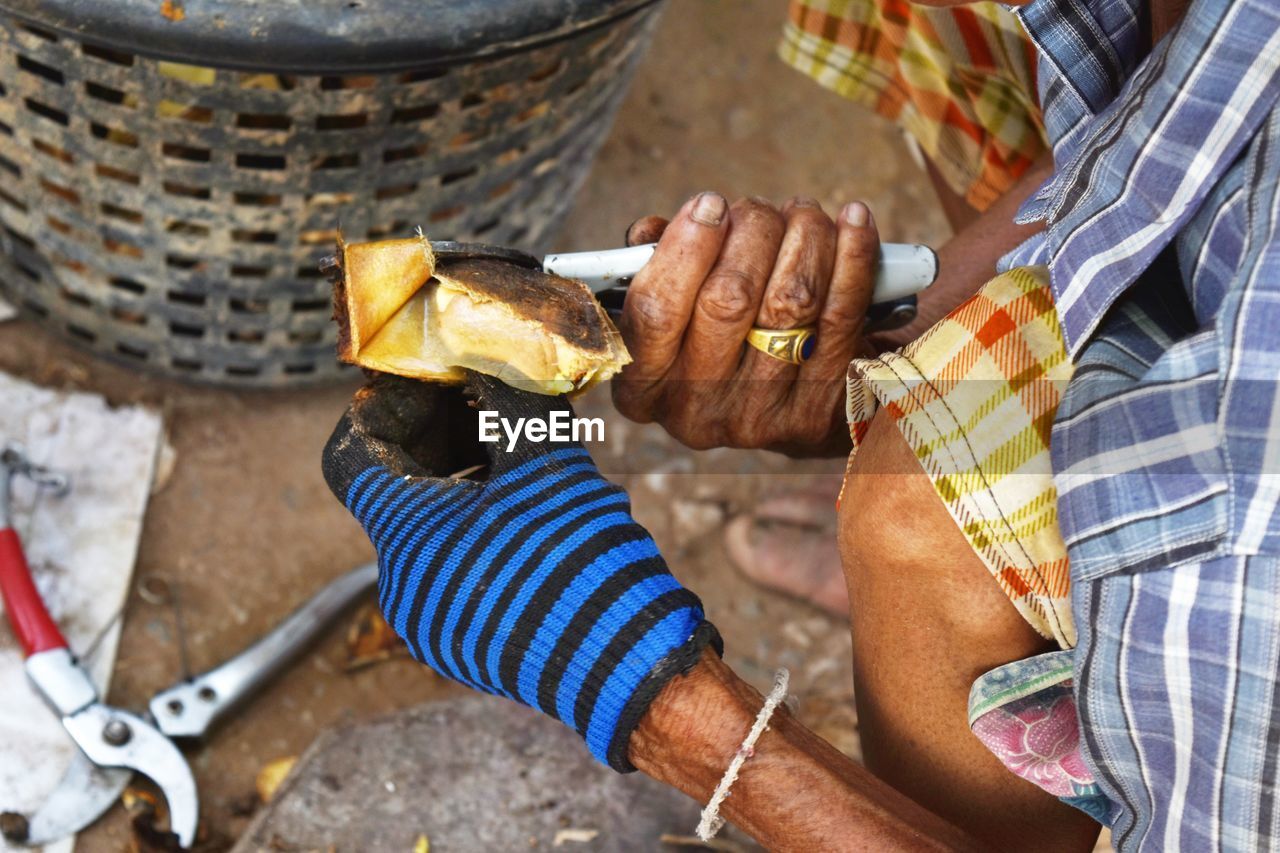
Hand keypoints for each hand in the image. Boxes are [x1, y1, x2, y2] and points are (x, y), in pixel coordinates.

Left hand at [322, 372, 719, 770]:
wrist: (628, 664)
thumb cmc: (583, 566)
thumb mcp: (548, 463)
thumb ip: (510, 401)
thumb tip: (489, 359)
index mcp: (407, 538)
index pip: (353, 454)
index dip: (384, 406)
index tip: (429, 383)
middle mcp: (404, 586)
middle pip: (392, 489)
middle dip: (433, 437)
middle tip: (481, 402)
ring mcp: (432, 619)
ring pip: (426, 529)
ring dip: (460, 480)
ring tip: (514, 451)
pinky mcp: (463, 639)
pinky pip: (450, 566)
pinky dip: (475, 525)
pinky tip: (526, 507)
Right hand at [612, 193, 880, 455]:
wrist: (800, 407)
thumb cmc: (726, 342)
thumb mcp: (676, 317)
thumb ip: (661, 271)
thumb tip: (655, 231)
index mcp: (646, 387)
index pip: (655, 310)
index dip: (686, 247)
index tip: (710, 204)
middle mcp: (699, 411)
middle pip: (727, 298)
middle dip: (752, 231)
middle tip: (758, 211)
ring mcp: (764, 415)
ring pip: (791, 299)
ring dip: (804, 235)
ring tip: (802, 216)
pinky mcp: (825, 408)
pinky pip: (843, 311)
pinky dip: (853, 253)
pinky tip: (852, 222)